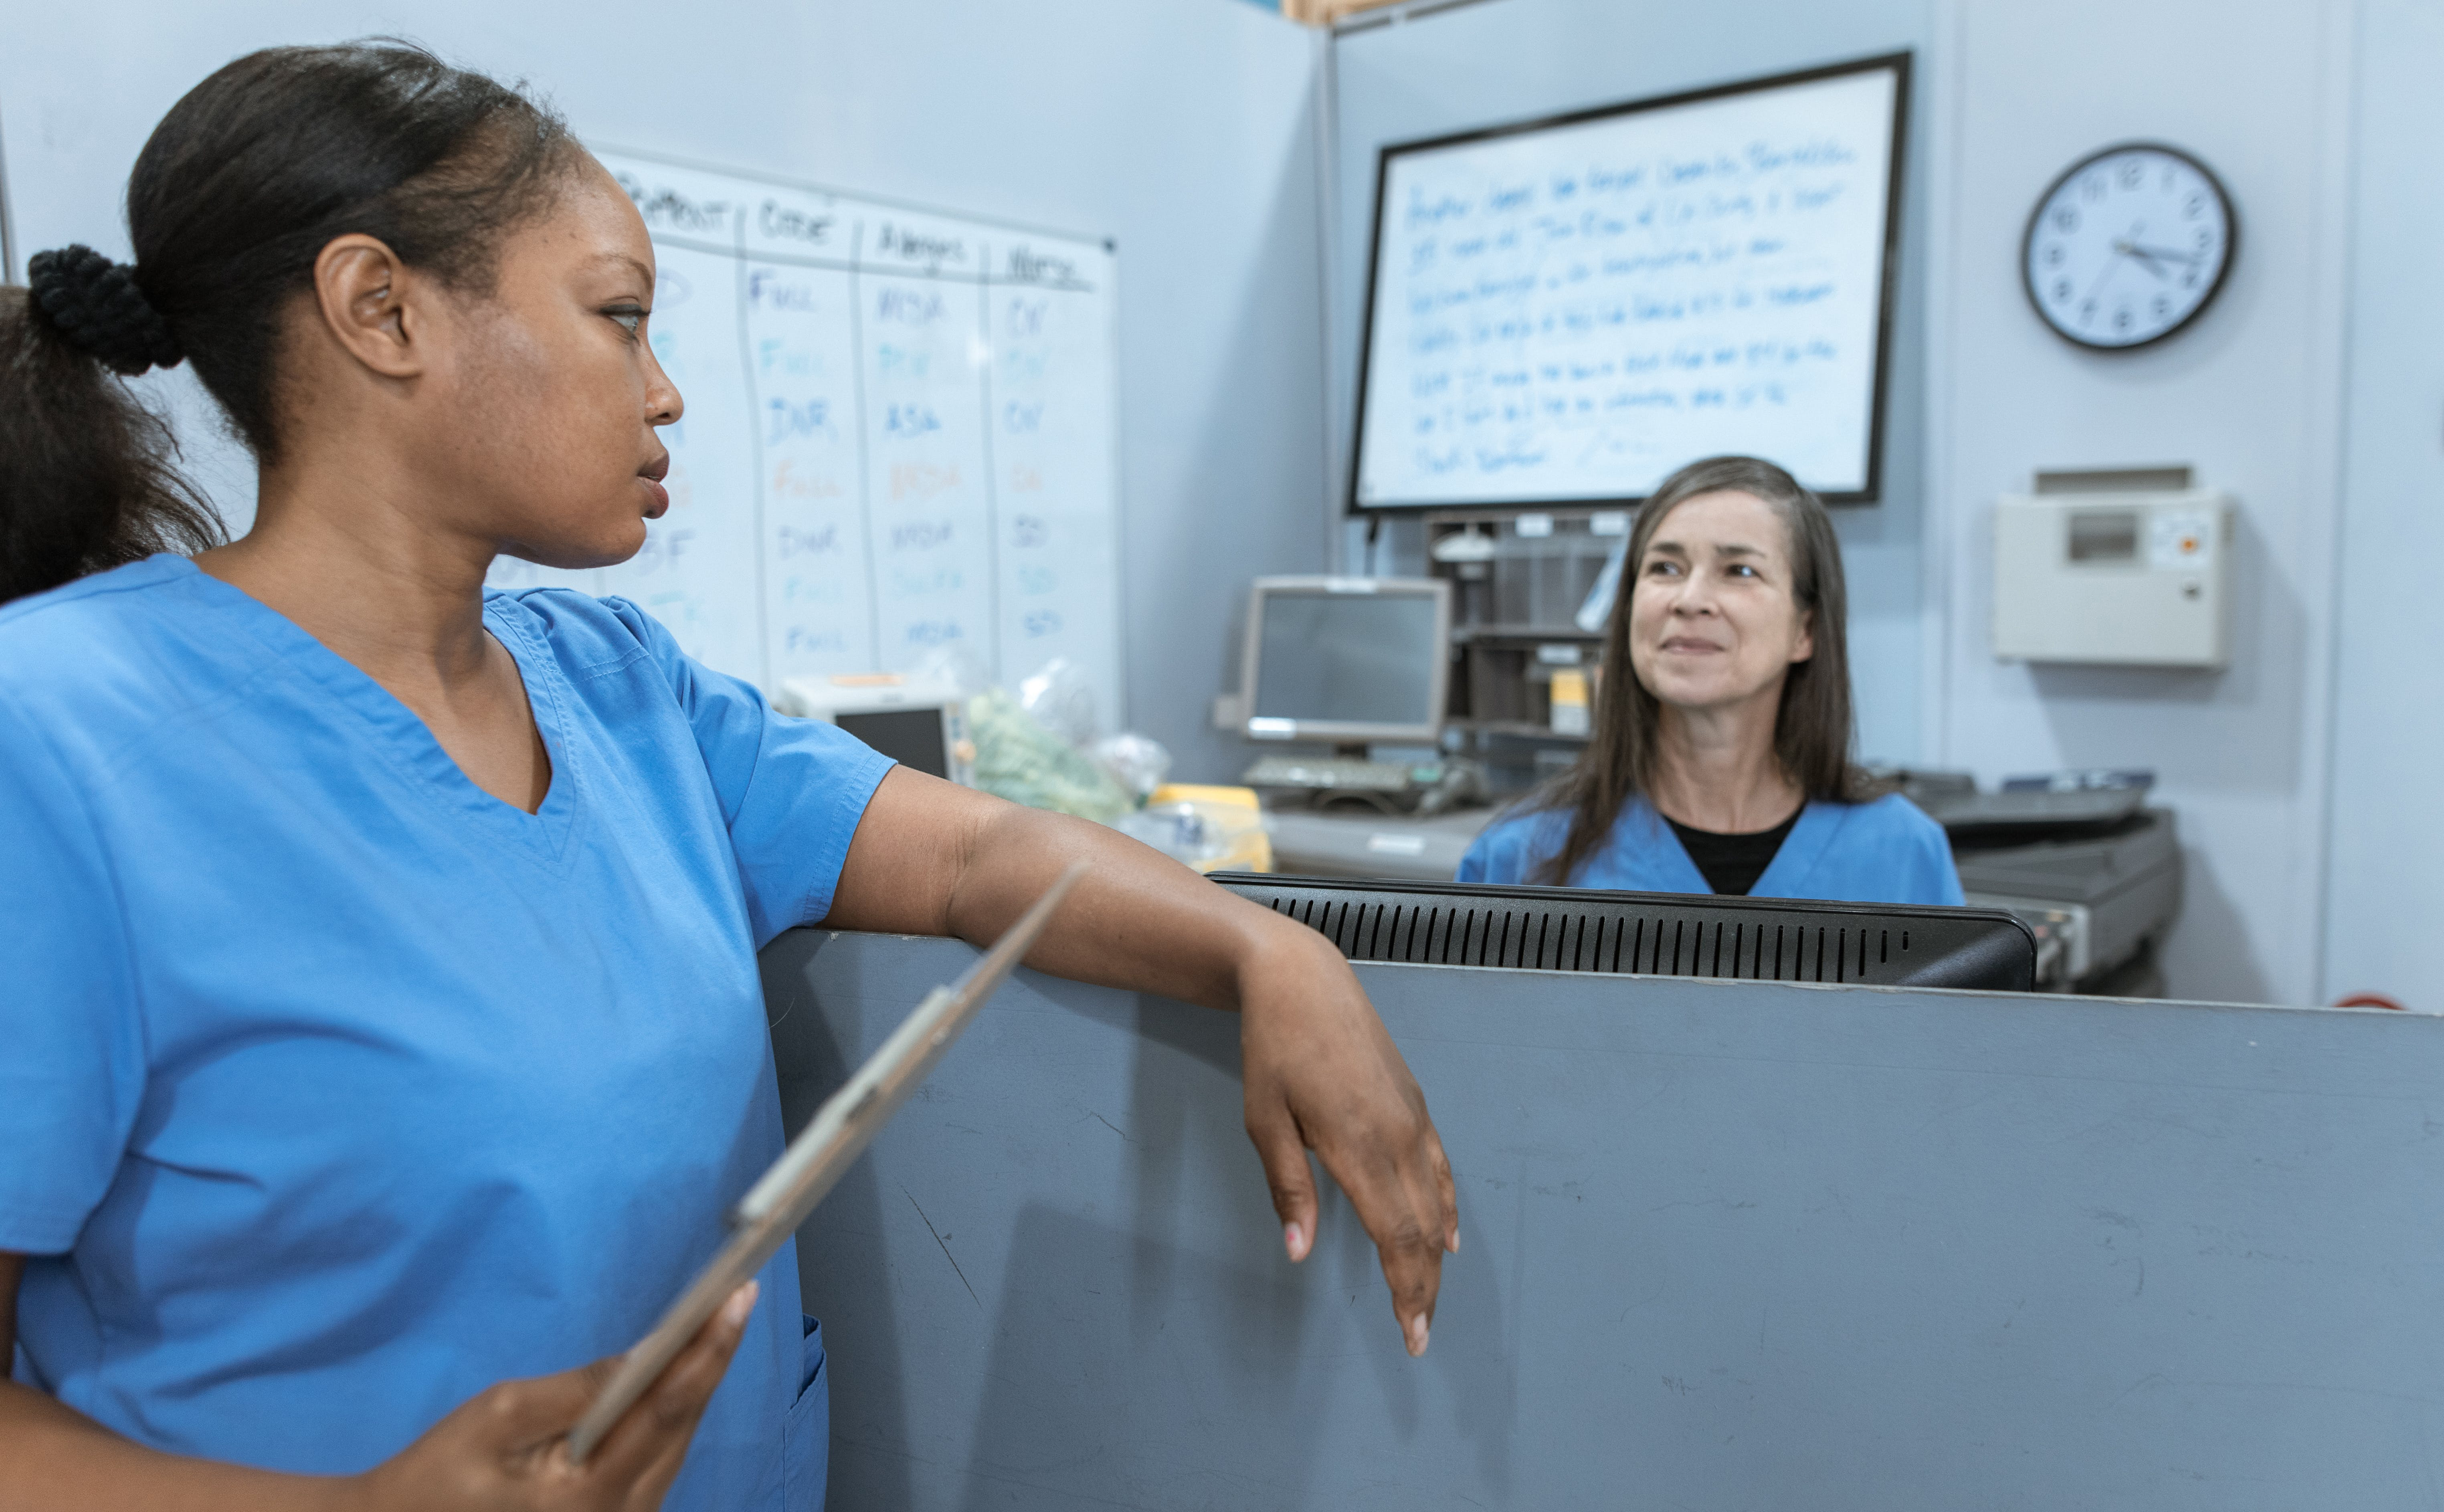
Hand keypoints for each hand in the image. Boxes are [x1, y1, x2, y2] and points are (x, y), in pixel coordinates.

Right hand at [342, 1280, 757, 1511]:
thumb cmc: (437, 1476)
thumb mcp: (497, 1416)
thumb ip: (575, 1388)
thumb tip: (641, 1357)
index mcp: (589, 1494)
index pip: (668, 1408)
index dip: (709, 1349)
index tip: (737, 1299)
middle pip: (683, 1428)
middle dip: (710, 1362)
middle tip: (735, 1301)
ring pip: (674, 1448)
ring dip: (694, 1389)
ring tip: (715, 1330)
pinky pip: (655, 1465)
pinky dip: (668, 1419)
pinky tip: (676, 1381)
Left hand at [1237, 926, 1457, 1355]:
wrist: (1302, 978)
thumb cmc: (1273, 1047)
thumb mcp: (1264, 1120)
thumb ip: (1289, 1189)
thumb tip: (1300, 1252)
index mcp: (1358, 1146)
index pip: (1397, 1238)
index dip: (1406, 1291)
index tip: (1410, 1334)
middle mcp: (1396, 1136)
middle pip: (1423, 1231)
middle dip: (1424, 1289)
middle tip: (1419, 1334)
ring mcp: (1411, 1118)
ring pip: (1435, 1203)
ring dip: (1435, 1257)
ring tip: (1428, 1297)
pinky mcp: (1414, 1102)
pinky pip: (1440, 1167)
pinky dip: (1446, 1207)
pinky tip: (1447, 1234)